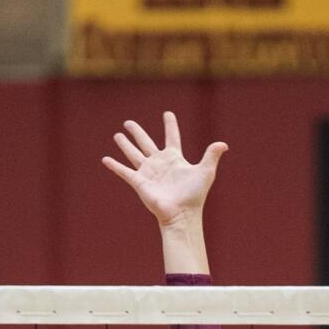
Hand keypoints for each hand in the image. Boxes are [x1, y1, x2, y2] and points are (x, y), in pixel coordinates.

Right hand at [102, 111, 227, 228]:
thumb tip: (224, 144)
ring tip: (117, 135)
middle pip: (146, 143)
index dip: (170, 125)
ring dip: (125, 145)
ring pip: (133, 154)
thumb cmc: (195, 195)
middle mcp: (160, 163)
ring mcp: (148, 172)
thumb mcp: (205, 172)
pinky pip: (124, 172)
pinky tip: (105, 159)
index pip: (172, 137)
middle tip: (128, 123)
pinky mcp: (139, 182)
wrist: (181, 214)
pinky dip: (114, 166)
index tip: (167, 113)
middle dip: (137, 132)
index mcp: (174, 159)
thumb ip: (211, 156)